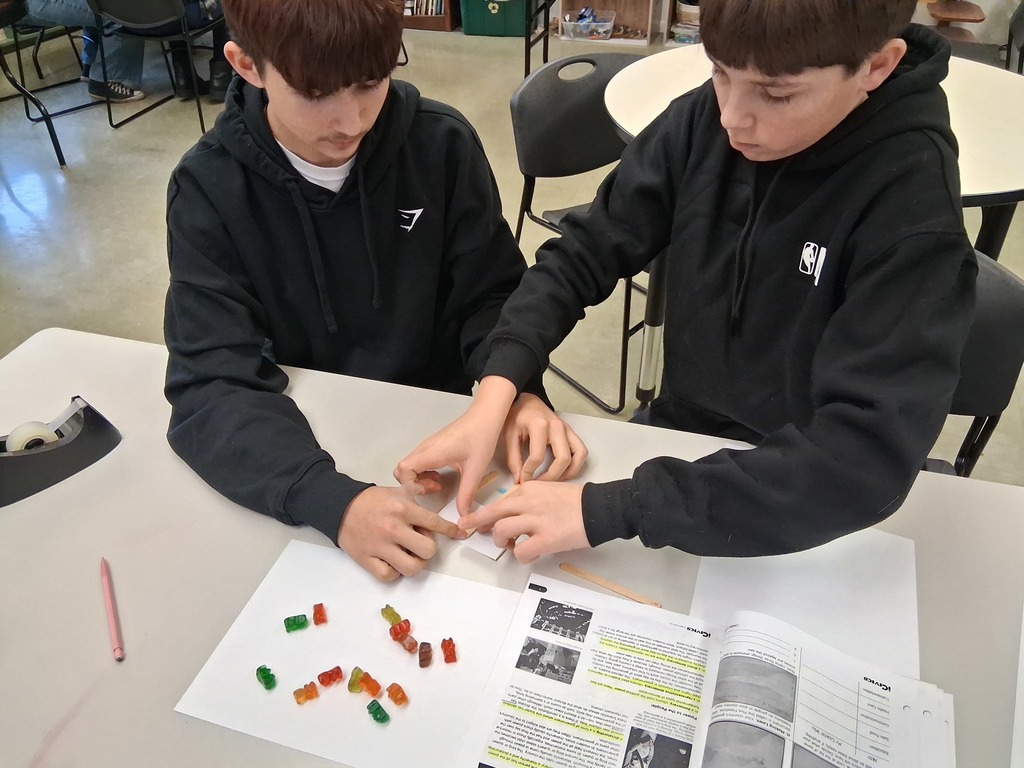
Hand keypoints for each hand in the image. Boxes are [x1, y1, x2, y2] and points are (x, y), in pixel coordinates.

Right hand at [338, 479, 464, 581]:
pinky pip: (389, 576)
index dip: (451, 530)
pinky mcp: (366, 559)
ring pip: (411, 567)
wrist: (340, 507)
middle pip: (428, 550)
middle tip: (419, 542)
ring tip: (409, 555)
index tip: (459, 534)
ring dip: (415, 563)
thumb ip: (419, 489)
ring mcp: (380, 546)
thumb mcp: (397, 490)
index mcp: (403, 509)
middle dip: (428, 548)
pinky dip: (394, 572)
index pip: (435, 523)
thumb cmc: (373, 501)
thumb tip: (437, 486)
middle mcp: (394, 528)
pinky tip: (393, 562)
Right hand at [395, 376, 516, 515]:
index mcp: (432, 452)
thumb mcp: (475, 470)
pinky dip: (423, 472)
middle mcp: (425, 448)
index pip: (403, 470)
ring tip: (438, 484)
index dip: (409, 485)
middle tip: (433, 489)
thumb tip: (463, 515)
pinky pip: (417, 461)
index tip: (427, 491)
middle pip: (402, 469)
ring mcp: (427, 446)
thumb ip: (466, 494)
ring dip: (418, 478)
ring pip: (409, 465)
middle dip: (412, 484)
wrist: (485, 417)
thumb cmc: (480, 437)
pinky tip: (440, 475)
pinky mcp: (432, 446)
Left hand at [459, 481, 588, 563]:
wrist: (598, 508)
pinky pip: (522, 551)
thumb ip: (530, 499)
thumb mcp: (549, 489)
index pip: (501, 501)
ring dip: (501, 542)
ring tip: (510, 545)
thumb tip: (513, 513)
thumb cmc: (577, 500)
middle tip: (468, 528)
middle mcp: (528, 503)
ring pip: (502, 532)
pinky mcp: (546, 539)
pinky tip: (529, 554)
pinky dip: (521, 556)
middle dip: (477, 522)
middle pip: (493, 512)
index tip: (479, 519)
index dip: (487, 513)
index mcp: (529, 490)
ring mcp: (536, 521)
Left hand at [502, 393, 587, 483]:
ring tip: (555, 479)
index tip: (522, 479)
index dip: (529, 472)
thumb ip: (513, 458)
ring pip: (579, 455)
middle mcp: (557, 427)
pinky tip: (564, 470)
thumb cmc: (518, 415)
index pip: (537, 456)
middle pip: (563, 458)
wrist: (527, 401)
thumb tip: (519, 479)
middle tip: (539, 484)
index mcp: (539, 425)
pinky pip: (581, 451)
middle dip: (552, 476)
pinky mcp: (571, 432)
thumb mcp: (509, 435)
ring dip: (570, 471)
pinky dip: (576, 463)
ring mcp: (567, 429)